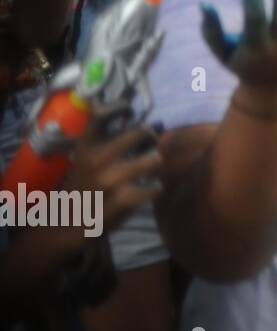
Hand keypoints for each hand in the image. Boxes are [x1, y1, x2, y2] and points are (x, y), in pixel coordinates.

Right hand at [60, 117, 162, 237]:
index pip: (101, 114)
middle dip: (151, 139)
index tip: (129, 112)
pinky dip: (154, 190)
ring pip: (155, 159)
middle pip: (143, 132)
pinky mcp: (122, 199)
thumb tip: (148, 123)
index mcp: (86, 146)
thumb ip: (107, 140)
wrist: (67, 223)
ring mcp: (110, 179)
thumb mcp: (85, 157)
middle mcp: (97, 158)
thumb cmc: (84, 185)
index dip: (120, 107)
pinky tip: (145, 191)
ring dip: (154, 165)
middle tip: (147, 147)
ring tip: (147, 171)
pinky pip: (156, 187)